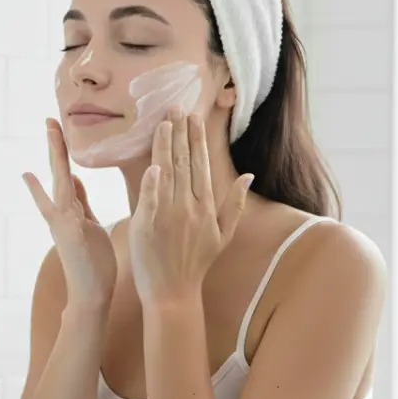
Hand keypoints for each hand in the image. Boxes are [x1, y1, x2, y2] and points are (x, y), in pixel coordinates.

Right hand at [23, 118, 117, 309]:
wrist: (90, 295)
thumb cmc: (93, 263)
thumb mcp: (87, 225)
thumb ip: (80, 201)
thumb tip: (74, 177)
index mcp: (69, 210)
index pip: (64, 174)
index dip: (60, 152)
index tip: (56, 129)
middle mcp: (61, 212)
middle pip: (57, 172)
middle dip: (54, 146)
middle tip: (49, 120)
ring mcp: (63, 221)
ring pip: (59, 180)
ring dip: (56, 155)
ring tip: (51, 132)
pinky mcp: (70, 231)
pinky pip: (65, 202)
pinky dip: (58, 187)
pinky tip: (51, 174)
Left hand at [128, 108, 253, 305]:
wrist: (173, 291)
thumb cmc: (196, 262)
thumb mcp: (223, 234)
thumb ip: (235, 204)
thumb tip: (249, 176)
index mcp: (206, 208)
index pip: (201, 165)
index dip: (197, 139)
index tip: (192, 117)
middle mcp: (189, 208)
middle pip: (185, 163)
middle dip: (180, 133)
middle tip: (175, 106)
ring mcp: (169, 217)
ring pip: (167, 174)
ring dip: (165, 147)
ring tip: (163, 122)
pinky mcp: (148, 227)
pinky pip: (150, 201)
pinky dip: (152, 183)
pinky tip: (153, 164)